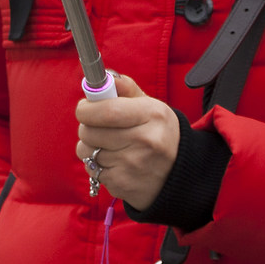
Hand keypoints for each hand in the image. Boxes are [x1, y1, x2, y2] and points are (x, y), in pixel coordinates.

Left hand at [73, 74, 181, 209]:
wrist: (179, 174)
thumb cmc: (158, 133)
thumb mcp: (151, 106)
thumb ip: (126, 88)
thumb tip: (104, 78)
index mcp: (152, 115)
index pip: (106, 111)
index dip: (87, 109)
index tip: (84, 108)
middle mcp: (144, 141)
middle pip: (90, 131)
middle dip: (86, 127)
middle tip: (98, 127)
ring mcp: (133, 165)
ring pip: (86, 152)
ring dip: (89, 148)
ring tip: (107, 146)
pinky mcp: (122, 185)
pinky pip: (92, 170)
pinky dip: (96, 166)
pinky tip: (114, 163)